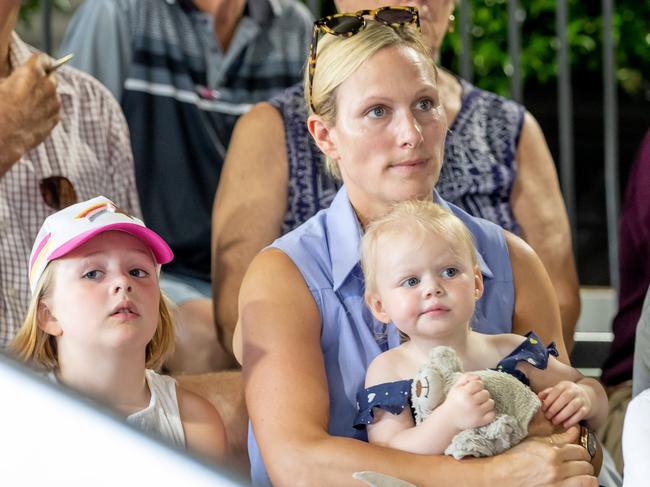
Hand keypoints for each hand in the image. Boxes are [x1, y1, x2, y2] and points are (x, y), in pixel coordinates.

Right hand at [0, 53, 59, 174]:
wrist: (1, 137)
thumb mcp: (0, 84)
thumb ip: (13, 77)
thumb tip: (17, 78)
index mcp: (32, 73)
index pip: (44, 59)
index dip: (39, 61)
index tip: (36, 64)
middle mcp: (47, 87)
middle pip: (51, 76)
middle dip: (43, 78)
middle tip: (30, 84)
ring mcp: (53, 104)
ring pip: (53, 94)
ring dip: (44, 95)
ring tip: (28, 102)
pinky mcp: (55, 119)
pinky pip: (53, 109)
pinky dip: (46, 109)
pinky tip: (32, 114)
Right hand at [442, 373, 494, 429]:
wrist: (449, 419)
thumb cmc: (454, 400)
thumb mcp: (456, 386)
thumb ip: (466, 377)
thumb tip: (478, 378)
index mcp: (463, 393)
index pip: (479, 384)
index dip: (477, 385)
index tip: (472, 390)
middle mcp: (470, 403)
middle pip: (486, 393)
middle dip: (481, 394)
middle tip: (475, 398)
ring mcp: (476, 413)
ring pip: (491, 403)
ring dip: (486, 402)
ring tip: (478, 404)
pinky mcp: (480, 421)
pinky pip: (492, 414)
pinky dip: (489, 412)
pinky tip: (481, 412)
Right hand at [494, 426, 595, 486]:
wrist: (501, 477)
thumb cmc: (515, 459)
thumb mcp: (534, 443)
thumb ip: (557, 438)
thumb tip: (575, 429)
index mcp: (551, 453)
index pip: (580, 451)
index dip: (580, 453)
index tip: (577, 455)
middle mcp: (556, 469)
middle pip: (586, 466)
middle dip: (584, 465)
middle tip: (578, 466)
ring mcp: (557, 485)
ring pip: (588, 480)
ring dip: (587, 478)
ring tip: (580, 477)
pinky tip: (576, 484)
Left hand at [539, 381, 591, 427]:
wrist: (586, 397)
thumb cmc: (567, 395)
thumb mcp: (558, 391)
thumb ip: (548, 393)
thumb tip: (539, 396)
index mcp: (565, 385)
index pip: (556, 391)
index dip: (549, 400)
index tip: (543, 408)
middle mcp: (574, 390)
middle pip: (565, 398)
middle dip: (554, 408)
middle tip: (547, 416)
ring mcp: (582, 399)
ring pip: (573, 406)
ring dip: (562, 415)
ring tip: (554, 421)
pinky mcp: (586, 408)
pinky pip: (580, 414)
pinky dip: (572, 420)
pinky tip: (564, 425)